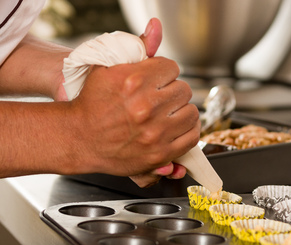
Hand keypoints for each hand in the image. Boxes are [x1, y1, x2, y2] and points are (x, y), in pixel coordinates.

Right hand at [69, 48, 198, 186]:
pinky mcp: (160, 152)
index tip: (157, 81)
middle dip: (173, 92)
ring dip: (182, 111)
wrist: (79, 138)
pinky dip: (189, 130)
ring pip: (191, 112)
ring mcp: (155, 132)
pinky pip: (192, 136)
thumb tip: (156, 27)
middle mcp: (146, 107)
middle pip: (184, 90)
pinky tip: (178, 126)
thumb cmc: (92, 103)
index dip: (165, 73)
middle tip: (161, 98)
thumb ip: (136, 46)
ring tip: (169, 113)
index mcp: (134, 81)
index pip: (172, 68)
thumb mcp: (107, 67)